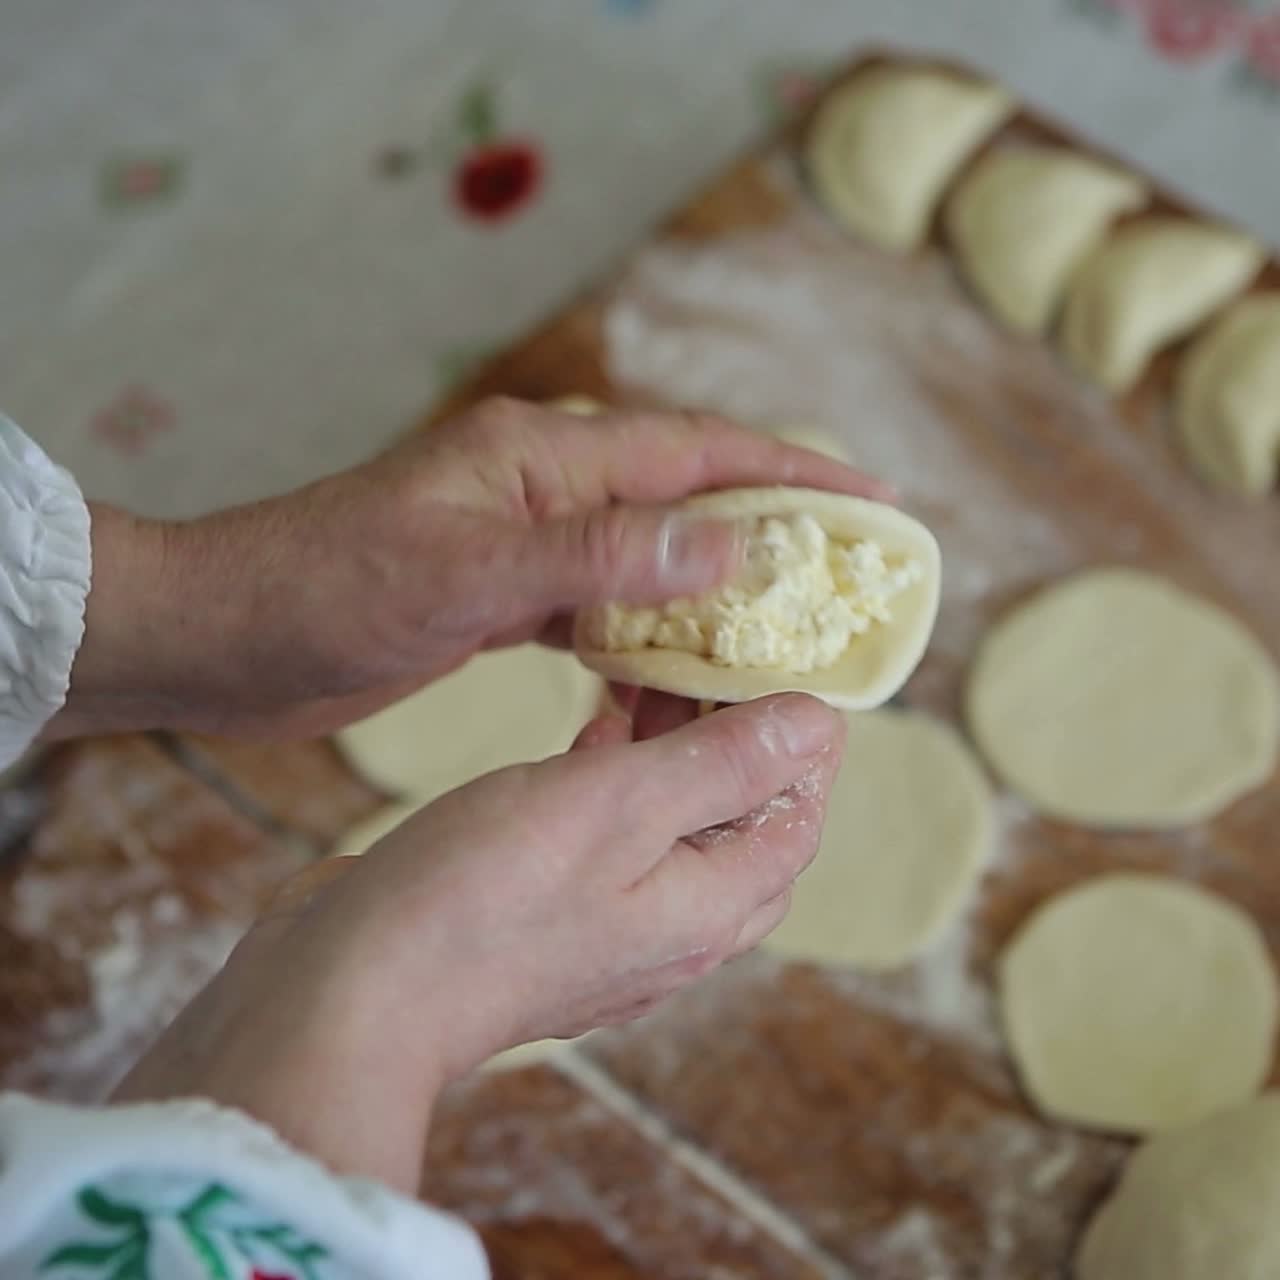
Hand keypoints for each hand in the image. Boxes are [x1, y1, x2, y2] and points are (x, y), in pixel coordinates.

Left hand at [49, 398, 887, 739]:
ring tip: (786, 632)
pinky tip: (679, 671)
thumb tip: (725, 542)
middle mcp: (541, 487)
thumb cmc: (322, 590)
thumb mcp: (463, 575)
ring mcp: (521, 541)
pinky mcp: (499, 596)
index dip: (792, 475)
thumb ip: (594, 559)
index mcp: (541, 457)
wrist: (222, 636)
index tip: (875, 501)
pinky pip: (601, 608)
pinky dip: (648, 636)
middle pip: (685, 499)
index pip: (696, 454)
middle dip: (771, 532)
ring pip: (648, 559)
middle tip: (850, 578)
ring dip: (714, 592)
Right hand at [114, 692, 844, 1190]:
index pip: (796, 817)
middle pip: (735, 819)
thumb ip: (722, 767)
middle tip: (717, 654)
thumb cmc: (481, 900)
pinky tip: (595, 722)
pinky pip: (603, 831)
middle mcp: (668, 927)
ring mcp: (602, 924)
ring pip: (666, 820)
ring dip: (671, 748)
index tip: (784, 663)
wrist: (347, 995)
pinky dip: (611, 774)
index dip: (802, 740)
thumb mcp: (618, 807)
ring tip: (661, 668)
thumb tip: (821, 725)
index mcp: (708, 909)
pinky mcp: (541, 909)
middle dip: (735, 734)